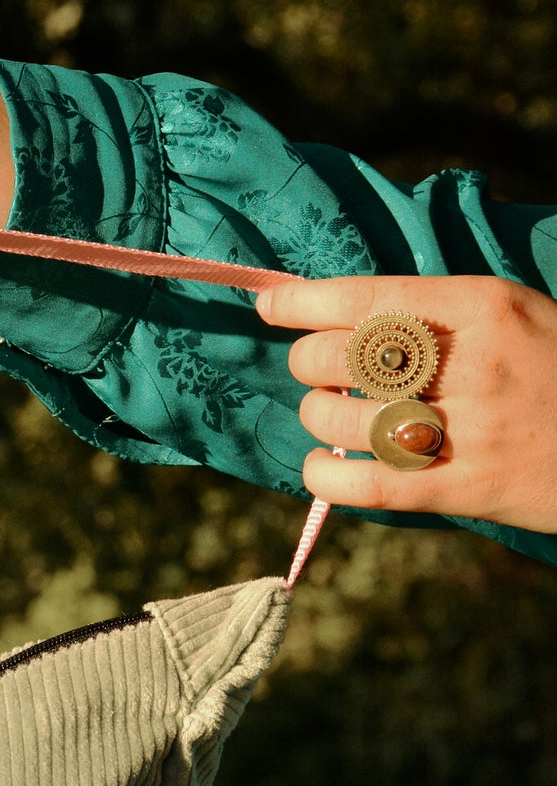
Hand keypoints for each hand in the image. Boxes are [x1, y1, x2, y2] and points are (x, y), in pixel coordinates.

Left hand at [259, 274, 556, 534]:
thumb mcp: (515, 316)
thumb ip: (438, 313)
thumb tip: (340, 316)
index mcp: (484, 306)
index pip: (367, 296)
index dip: (303, 303)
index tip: (270, 308)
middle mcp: (474, 362)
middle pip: (339, 356)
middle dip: (310, 362)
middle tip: (323, 371)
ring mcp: (470, 428)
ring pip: (338, 418)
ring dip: (317, 416)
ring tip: (336, 415)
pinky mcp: (465, 489)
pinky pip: (361, 485)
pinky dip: (324, 475)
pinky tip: (324, 466)